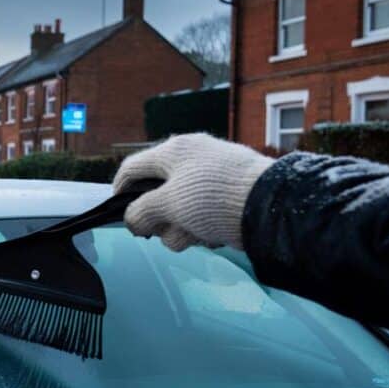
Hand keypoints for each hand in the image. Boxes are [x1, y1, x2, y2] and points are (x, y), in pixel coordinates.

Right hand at [112, 134, 273, 250]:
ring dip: (181, 229)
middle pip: (157, 194)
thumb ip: (140, 212)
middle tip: (161, 232)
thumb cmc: (212, 197)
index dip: (120, 190)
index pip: (133, 167)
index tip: (118, 213)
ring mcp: (213, 179)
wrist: (270, 206)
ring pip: (180, 210)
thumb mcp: (167, 205)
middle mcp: (192, 161)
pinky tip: (214, 236)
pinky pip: (203, 216)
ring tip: (195, 235)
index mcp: (174, 151)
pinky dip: (203, 229)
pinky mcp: (230, 198)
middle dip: (158, 218)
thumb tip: (132, 220)